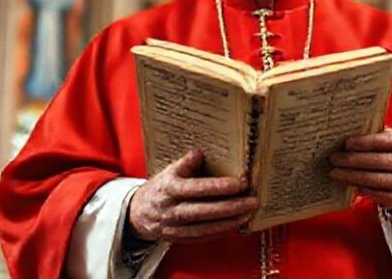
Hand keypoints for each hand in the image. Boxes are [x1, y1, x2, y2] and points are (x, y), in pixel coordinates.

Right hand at [128, 149, 258, 242]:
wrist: (138, 213)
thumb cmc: (159, 189)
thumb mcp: (168, 171)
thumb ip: (186, 162)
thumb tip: (201, 152)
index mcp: (170, 189)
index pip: (197, 188)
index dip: (219, 187)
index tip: (240, 183)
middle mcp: (172, 210)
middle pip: (205, 211)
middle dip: (232, 207)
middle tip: (252, 200)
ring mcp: (175, 227)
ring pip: (206, 228)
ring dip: (230, 221)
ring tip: (248, 212)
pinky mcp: (180, 239)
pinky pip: (203, 237)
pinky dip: (220, 231)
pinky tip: (235, 224)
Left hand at [328, 127, 391, 210]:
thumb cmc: (389, 156)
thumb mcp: (385, 143)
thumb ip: (371, 137)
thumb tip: (344, 131)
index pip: (387, 141)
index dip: (366, 142)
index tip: (346, 144)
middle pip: (382, 162)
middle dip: (355, 161)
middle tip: (334, 159)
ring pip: (382, 180)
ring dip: (356, 177)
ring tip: (337, 174)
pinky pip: (387, 196)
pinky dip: (370, 192)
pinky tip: (354, 188)